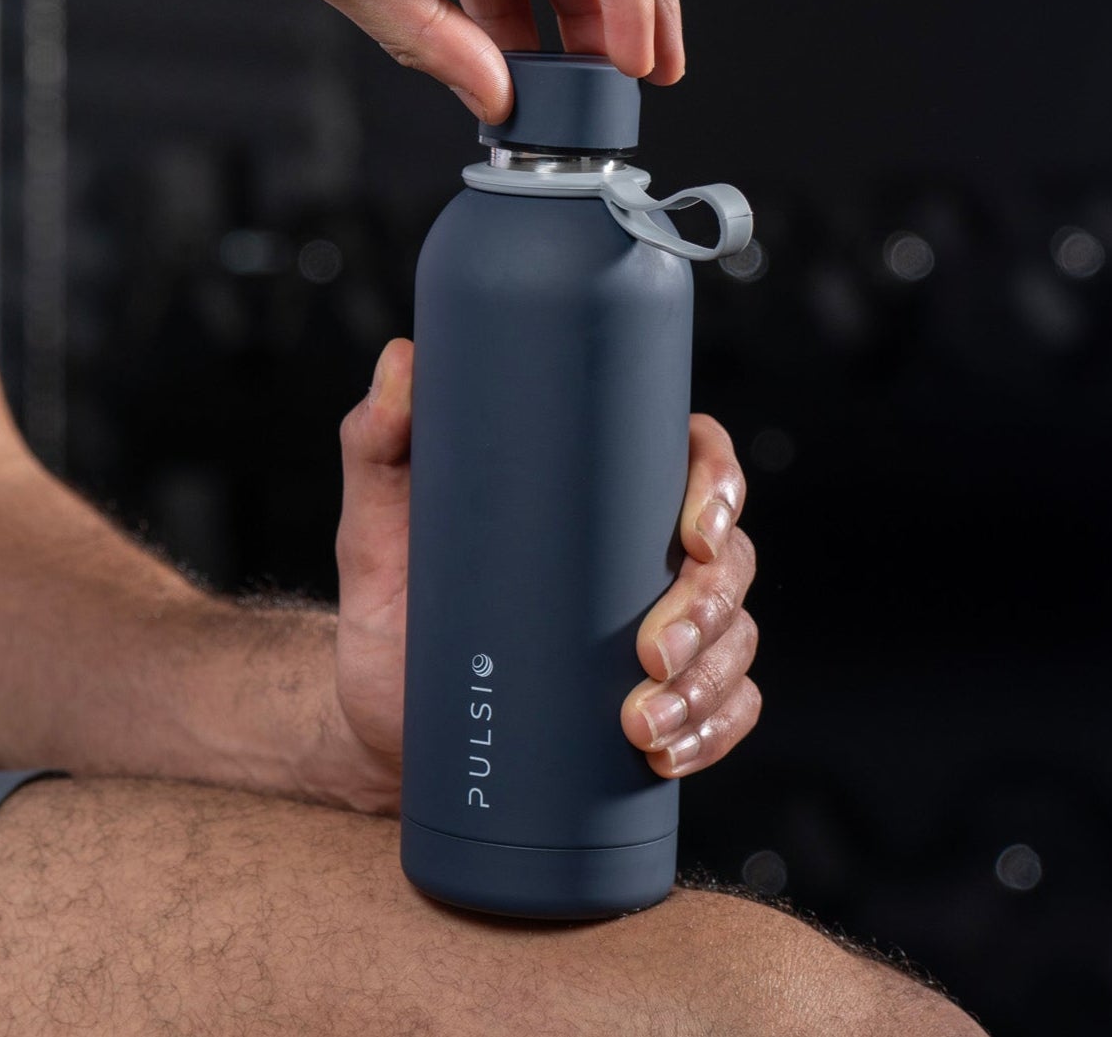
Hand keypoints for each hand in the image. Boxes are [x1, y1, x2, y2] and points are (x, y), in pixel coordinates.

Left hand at [325, 343, 760, 800]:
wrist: (382, 717)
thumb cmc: (391, 602)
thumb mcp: (376, 520)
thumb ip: (378, 438)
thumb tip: (403, 359)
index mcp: (598, 490)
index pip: (693, 459)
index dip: (720, 485)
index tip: (695, 532)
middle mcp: (642, 552)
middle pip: (729, 558)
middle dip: (709, 608)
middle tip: (651, 653)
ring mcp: (660, 628)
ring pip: (734, 640)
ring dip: (707, 684)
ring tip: (642, 723)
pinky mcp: (660, 699)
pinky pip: (726, 711)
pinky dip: (714, 733)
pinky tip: (668, 752)